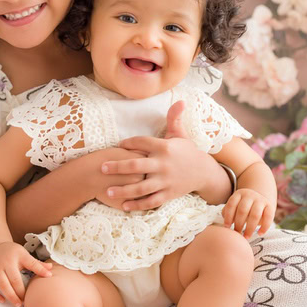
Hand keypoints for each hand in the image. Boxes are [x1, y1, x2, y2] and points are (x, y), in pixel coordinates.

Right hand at [0, 241, 51, 305]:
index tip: (48, 277)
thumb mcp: (25, 255)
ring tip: (18, 304)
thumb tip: (51, 269)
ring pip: (2, 285)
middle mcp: (6, 262)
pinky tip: (3, 301)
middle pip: (14, 280)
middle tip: (27, 302)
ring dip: (10, 296)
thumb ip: (36, 264)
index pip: (31, 264)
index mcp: (18, 256)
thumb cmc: (13, 253)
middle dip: (21, 293)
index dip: (40, 270)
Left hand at [99, 101, 217, 210]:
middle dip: (118, 167)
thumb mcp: (181, 134)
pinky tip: (124, 206)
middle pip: (137, 166)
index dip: (128, 143)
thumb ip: (174, 118)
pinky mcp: (168, 194)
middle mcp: (163, 164)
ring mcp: (165, 181)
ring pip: (141, 187)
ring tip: (108, 191)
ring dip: (123, 190)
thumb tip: (180, 100)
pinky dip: (138, 205)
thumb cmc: (186, 151)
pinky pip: (151, 201)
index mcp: (164, 147)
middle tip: (102, 168)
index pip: (141, 142)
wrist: (204, 172)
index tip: (118, 145)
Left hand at [222, 188, 274, 239]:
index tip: (227, 227)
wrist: (259, 200)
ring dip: (250, 228)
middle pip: (243, 210)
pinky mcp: (270, 206)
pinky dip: (264, 227)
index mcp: (239, 194)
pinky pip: (268, 217)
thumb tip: (226, 224)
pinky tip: (260, 233)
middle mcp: (250, 195)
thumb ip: (228, 212)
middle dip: (238, 224)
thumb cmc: (243, 207)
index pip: (232, 204)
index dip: (228, 216)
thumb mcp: (235, 206)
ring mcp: (261, 200)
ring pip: (255, 215)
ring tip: (246, 237)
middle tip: (237, 233)